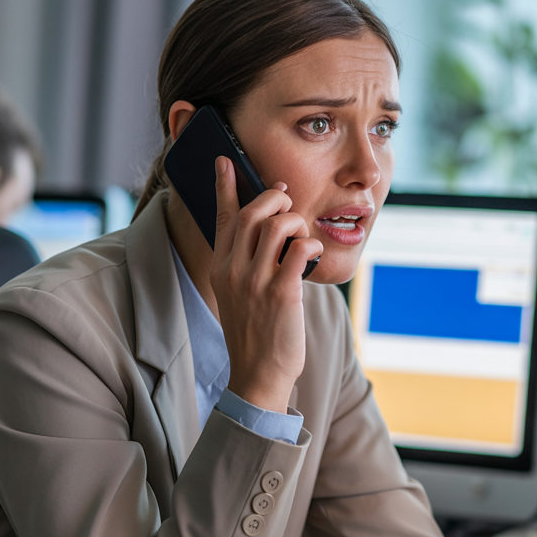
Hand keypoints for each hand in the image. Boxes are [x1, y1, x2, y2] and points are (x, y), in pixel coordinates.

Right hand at [211, 156, 321, 413]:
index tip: (224, 162)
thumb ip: (246, 264)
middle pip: (253, 213)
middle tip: (288, 200)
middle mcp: (234, 270)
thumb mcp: (237, 295)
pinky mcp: (282, 293)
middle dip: (275, 197)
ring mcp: (256, 281)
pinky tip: (314, 254)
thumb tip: (271, 232)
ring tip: (303, 237)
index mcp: (222, 268)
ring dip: (298, 222)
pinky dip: (312, 244)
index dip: (224, 187)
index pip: (222, 218)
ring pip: (279, 225)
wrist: (258, 374)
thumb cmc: (254, 333)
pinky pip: (301, 249)